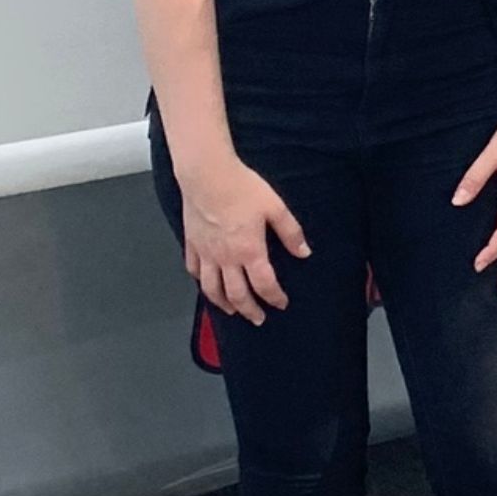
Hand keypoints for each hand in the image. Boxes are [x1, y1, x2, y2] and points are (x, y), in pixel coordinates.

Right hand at [177, 157, 310, 324]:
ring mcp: (206, 253)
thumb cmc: (243, 188)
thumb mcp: (276, 207)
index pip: (264, 284)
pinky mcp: (192, 244)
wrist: (207, 175)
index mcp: (249, 251)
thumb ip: (290, 233)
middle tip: (258, 319)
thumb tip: (304, 253)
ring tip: (232, 311)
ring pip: (211, 289)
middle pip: (237, 294)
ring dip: (223, 304)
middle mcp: (226, 258)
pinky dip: (201, 282)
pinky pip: (194, 270)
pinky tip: (206, 285)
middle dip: (250, 310)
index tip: (281, 304)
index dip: (274, 297)